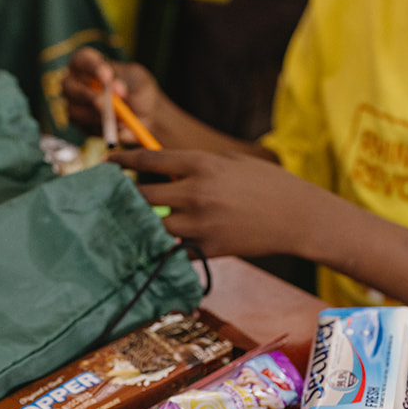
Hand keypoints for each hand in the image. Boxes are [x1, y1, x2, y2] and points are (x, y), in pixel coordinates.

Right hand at [64, 47, 161, 143]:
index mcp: (88, 62)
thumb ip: (126, 83)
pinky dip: (101, 127)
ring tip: (122, 118)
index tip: (108, 76)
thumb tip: (115, 88)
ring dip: (99, 115)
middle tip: (108, 102)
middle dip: (88, 95)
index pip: (81, 60)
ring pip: (75, 109)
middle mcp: (75, 81)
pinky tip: (118, 126)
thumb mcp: (138, 82)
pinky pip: (84, 126)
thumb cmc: (138, 91)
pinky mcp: (79, 123)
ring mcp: (74, 103)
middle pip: (68, 86)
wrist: (145, 116)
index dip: (91, 68)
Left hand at [109, 148, 327, 258]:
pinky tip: (154, 244)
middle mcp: (196, 193)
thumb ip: (196, 165)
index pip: (149, 160)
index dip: (123, 161)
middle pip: (143, 196)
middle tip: (115, 197)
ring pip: (154, 226)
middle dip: (126, 196)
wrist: (298, 217)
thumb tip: (164, 169)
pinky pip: (175, 249)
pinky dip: (164, 246)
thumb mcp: (231, 162)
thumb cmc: (267, 184)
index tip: (109, 163)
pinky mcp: (209, 248)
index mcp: (202, 164)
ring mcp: (201, 224)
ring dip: (141, 224)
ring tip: (129, 222)